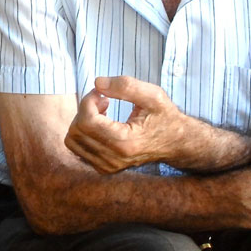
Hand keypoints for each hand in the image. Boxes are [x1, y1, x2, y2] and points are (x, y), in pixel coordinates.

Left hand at [65, 76, 191, 172]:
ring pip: (72, 141)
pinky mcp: (104, 168)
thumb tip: (96, 82)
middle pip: (77, 130)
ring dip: (82, 121)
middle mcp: (114, 158)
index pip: (87, 120)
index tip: (103, 94)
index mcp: (126, 142)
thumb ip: (125, 85)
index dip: (89, 100)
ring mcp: (108, 166)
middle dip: (85, 109)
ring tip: (103, 112)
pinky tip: (102, 125)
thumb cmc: (165, 117)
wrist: (177, 143)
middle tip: (104, 100)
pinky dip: (84, 133)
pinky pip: (78, 149)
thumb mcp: (153, 95)